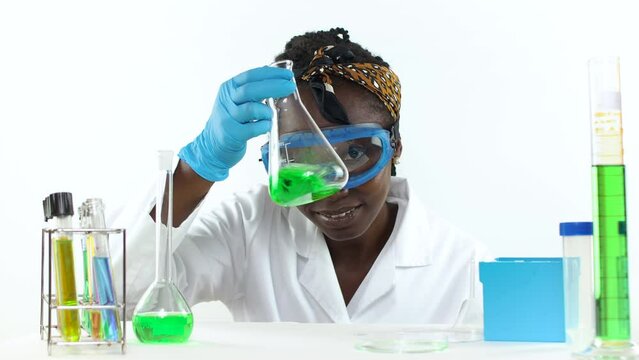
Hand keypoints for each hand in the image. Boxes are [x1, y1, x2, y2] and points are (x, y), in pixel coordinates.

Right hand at [178, 66, 294, 181]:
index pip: (251, 76)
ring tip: (270, 115)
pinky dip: (264, 126)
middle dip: (274, 86)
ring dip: (266, 111)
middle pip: (251, 90)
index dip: (271, 74)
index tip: (288, 75)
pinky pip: (253, 128)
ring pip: (251, 109)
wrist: (212, 145)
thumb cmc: (232, 121)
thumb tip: (276, 77)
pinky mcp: (231, 135)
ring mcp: (227, 118)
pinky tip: (266, 127)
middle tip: (290, 87)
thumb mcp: (236, 100)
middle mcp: (226, 100)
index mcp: (229, 88)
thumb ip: (253, 90)